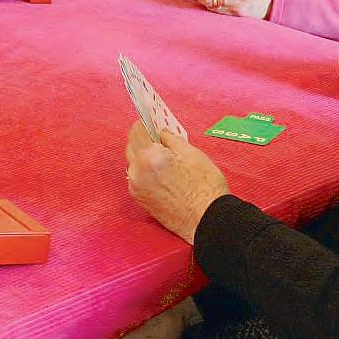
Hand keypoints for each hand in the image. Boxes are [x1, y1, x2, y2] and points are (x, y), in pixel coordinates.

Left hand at [125, 121, 229, 243]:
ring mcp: (136, 188)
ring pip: (133, 163)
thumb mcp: (192, 153)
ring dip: (143, 155)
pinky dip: (144, 170)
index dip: (144, 123)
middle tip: (158, 135)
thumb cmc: (204, 186)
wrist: (206, 218)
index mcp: (149, 157)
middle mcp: (137, 172)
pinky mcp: (140, 200)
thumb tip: (161, 133)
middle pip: (132, 147)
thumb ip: (171, 139)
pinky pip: (136, 177)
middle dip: (142, 139)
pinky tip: (159, 170)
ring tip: (161, 153)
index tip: (149, 119)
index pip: (137, 132)